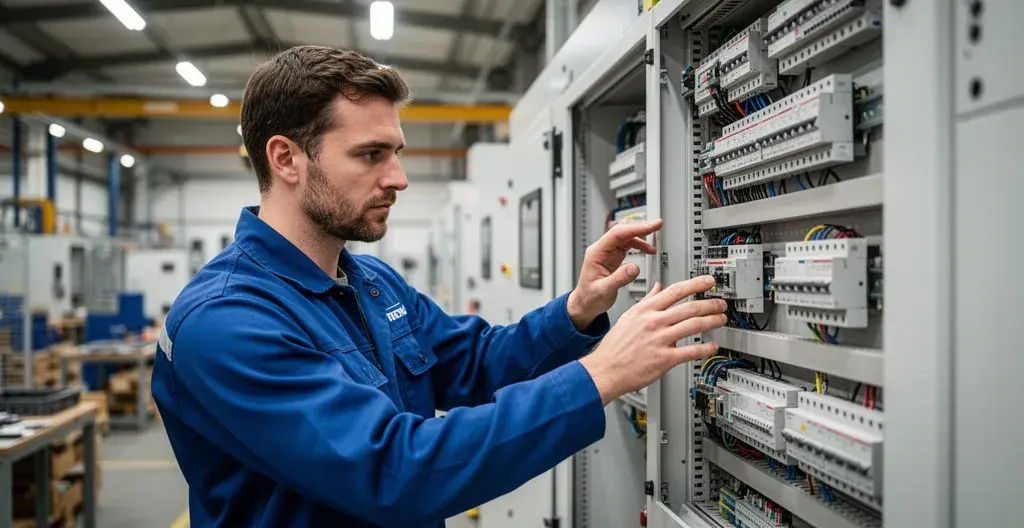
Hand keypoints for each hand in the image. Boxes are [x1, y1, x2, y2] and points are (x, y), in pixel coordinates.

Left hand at [566, 219, 662, 329]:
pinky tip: (647, 249)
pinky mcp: (614, 257)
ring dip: (641, 237)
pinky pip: (628, 245)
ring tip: (654, 244)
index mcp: (596, 253)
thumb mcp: (604, 291)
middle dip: (640, 228)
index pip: (617, 234)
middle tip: (657, 225)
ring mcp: (608, 252)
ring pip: (626, 237)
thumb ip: (619, 279)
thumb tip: (635, 267)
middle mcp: (601, 250)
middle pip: (622, 231)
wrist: (586, 304)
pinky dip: (639, 245)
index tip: (651, 226)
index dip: (635, 228)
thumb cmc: (590, 298)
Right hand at [579, 276, 727, 404]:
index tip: (708, 282)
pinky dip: (705, 348)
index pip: (675, 291)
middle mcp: (654, 322)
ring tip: (721, 319)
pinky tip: (712, 346)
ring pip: (693, 326)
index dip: (695, 284)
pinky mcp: (664, 359)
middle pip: (689, 307)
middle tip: (721, 303)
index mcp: (645, 310)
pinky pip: (690, 351)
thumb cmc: (614, 347)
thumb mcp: (628, 317)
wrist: (604, 369)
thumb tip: (657, 287)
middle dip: (710, 304)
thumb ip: (646, 301)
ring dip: (712, 321)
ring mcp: (660, 340)